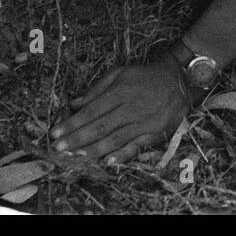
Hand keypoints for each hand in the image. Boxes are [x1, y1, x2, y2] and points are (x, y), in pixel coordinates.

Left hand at [50, 60, 191, 165]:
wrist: (179, 80)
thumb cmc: (145, 77)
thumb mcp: (121, 73)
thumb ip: (97, 88)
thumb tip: (74, 103)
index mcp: (120, 91)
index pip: (91, 111)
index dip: (72, 123)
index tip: (55, 133)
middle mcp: (130, 108)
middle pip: (100, 126)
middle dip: (77, 138)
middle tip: (58, 148)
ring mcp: (143, 122)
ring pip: (115, 138)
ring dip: (93, 149)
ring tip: (75, 156)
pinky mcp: (154, 133)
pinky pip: (136, 146)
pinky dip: (123, 155)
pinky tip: (108, 162)